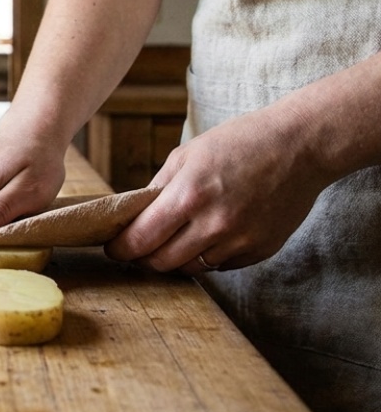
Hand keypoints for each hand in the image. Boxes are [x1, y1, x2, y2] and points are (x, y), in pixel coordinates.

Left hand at [105, 105, 327, 274]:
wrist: (299, 147)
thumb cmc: (239, 143)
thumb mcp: (186, 155)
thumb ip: (158, 189)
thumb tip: (133, 216)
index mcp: (188, 196)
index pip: (141, 240)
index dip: (121, 249)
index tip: (114, 248)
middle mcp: (214, 225)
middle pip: (162, 262)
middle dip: (143, 258)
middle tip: (137, 249)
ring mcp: (240, 241)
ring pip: (191, 268)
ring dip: (175, 259)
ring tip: (171, 242)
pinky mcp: (260, 250)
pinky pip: (221, 265)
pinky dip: (207, 256)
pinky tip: (206, 237)